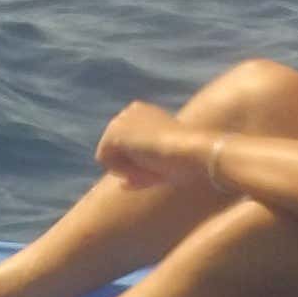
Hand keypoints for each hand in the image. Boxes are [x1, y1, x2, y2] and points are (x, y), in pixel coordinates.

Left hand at [93, 101, 216, 188]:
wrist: (193, 152)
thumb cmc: (187, 161)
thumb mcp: (164, 166)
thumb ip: (143, 172)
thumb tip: (122, 185)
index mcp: (146, 113)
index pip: (129, 146)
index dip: (140, 164)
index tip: (160, 169)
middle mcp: (131, 111)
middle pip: (118, 151)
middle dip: (132, 167)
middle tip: (157, 172)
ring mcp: (121, 120)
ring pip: (110, 156)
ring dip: (129, 169)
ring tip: (152, 168)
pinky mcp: (114, 132)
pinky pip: (104, 160)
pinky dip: (122, 170)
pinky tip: (143, 165)